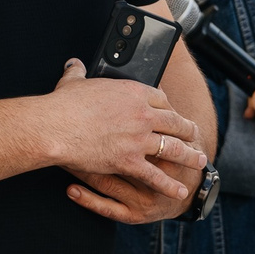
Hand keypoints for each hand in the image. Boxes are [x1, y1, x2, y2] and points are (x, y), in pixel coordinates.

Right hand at [41, 60, 204, 223]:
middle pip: (174, 122)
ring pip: (172, 148)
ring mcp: (139, 139)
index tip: (172, 113)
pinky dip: (168, 184)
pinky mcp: (130, 161)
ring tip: (198, 161)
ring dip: (188, 156)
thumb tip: (74, 64)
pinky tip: (179, 190)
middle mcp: (143, 114)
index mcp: (133, 92)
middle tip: (195, 135)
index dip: (169, 108)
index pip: (161, 99)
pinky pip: (155, 175)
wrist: (56, 126)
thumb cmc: (63, 105)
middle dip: (187, 130)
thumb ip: (78, 72)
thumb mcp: (73, 82)